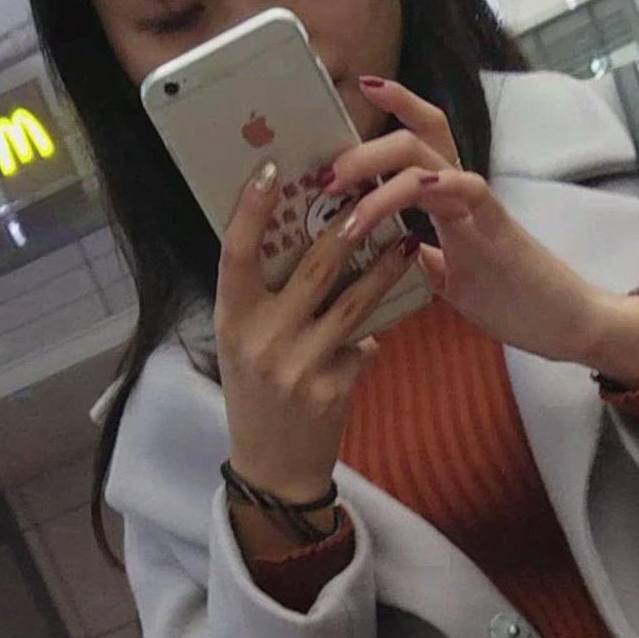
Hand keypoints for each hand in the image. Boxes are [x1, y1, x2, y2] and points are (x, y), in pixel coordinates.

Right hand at [212, 150, 429, 524]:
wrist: (273, 467)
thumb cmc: (256, 394)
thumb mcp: (243, 343)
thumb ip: (262, 299)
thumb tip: (295, 238)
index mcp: (231, 320)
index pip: (236, 253)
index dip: (250, 209)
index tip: (271, 169)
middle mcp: (261, 340)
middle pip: (312, 269)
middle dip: (346, 228)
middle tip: (372, 194)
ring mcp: (298, 366)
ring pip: (353, 302)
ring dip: (385, 268)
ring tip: (407, 241)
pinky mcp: (333, 389)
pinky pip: (365, 343)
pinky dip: (376, 330)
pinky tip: (393, 316)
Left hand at [340, 78, 638, 383]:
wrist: (566, 324)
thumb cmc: (513, 301)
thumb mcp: (449, 279)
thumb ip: (422, 258)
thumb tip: (389, 250)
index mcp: (452, 200)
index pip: (421, 136)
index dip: (395, 106)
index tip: (359, 88)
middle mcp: (464, 192)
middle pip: (415, 139)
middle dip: (363, 150)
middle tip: (324, 176)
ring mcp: (481, 208)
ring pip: (427, 161)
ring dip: (378, 173)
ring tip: (342, 198)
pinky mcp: (500, 231)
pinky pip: (469, 192)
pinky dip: (439, 185)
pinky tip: (415, 187)